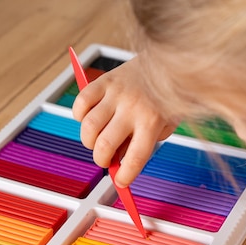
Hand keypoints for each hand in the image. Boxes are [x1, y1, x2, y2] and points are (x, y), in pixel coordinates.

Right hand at [72, 57, 177, 186]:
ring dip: (88, 141)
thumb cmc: (164, 98)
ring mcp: (116, 93)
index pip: (135, 157)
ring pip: (88, 126)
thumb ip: (143, 143)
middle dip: (101, 160)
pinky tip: (89, 118)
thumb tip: (117, 159)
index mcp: (152, 121)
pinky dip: (79, 115)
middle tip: (105, 160)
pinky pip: (81, 102)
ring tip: (96, 140)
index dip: (125, 176)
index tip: (121, 182)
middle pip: (105, 144)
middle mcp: (132, 107)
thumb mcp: (165, 125)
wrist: (166, 62)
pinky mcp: (104, 81)